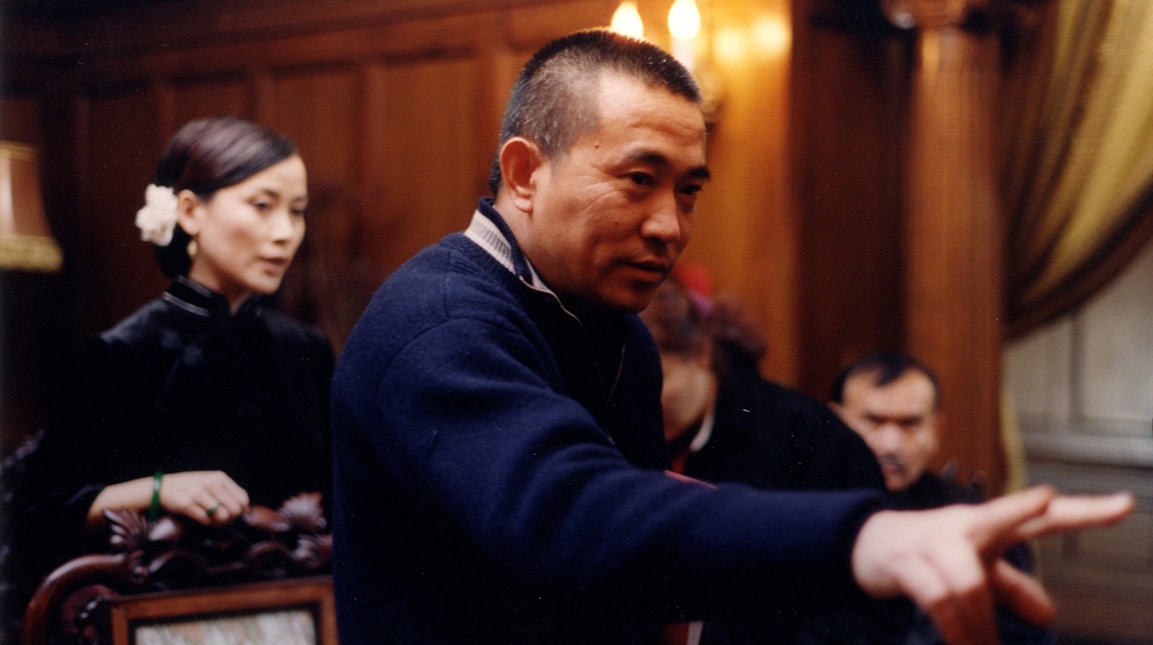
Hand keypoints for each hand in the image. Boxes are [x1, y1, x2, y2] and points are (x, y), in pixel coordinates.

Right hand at [158, 470, 250, 525]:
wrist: (163, 488)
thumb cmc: (191, 487)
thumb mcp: (211, 482)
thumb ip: (228, 492)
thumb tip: (246, 509)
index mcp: (220, 478)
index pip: (242, 498)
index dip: (241, 511)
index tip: (233, 516)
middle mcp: (211, 483)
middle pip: (234, 509)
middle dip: (230, 519)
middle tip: (221, 522)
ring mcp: (198, 493)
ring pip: (222, 516)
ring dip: (218, 523)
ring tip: (211, 522)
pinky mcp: (186, 503)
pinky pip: (205, 519)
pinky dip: (205, 523)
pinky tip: (201, 520)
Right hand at [851, 485, 1132, 644]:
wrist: (866, 542)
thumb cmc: (932, 551)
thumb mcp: (975, 567)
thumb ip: (1012, 587)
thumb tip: (1049, 615)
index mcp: (990, 525)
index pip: (1042, 518)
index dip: (1083, 512)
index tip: (1125, 504)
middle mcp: (966, 525)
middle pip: (1002, 516)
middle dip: (1023, 508)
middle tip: (1047, 498)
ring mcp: (934, 541)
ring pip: (968, 583)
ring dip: (981, 627)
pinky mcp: (906, 563)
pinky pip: (937, 599)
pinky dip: (954, 628)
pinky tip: (962, 644)